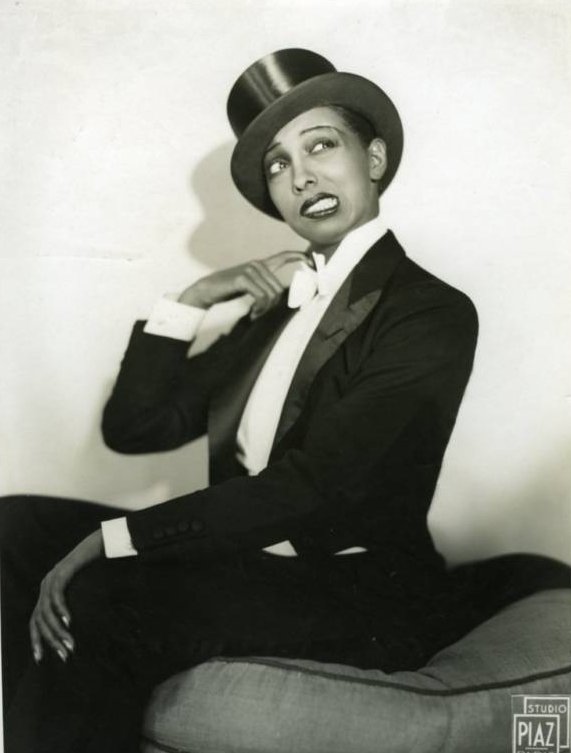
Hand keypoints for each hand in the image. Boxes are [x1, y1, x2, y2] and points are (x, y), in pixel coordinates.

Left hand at [30, 529, 103, 662]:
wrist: (99, 543)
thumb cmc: (94, 568)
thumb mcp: (82, 590)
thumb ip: (74, 604)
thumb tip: (77, 626)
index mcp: (47, 593)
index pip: (35, 621)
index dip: (36, 640)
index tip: (41, 658)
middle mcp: (45, 587)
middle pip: (39, 620)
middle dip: (51, 640)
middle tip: (64, 654)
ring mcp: (51, 579)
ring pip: (47, 611)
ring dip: (57, 630)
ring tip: (70, 643)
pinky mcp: (61, 572)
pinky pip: (57, 595)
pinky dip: (61, 610)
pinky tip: (69, 622)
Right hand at [178, 249, 309, 317]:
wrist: (207, 290)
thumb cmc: (228, 290)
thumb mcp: (250, 287)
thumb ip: (264, 286)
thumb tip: (279, 295)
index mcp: (260, 265)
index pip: (283, 255)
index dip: (299, 257)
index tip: (312, 261)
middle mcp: (257, 264)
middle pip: (278, 289)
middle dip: (271, 306)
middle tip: (259, 313)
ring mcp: (250, 269)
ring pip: (271, 295)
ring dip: (264, 309)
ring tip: (254, 313)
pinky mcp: (243, 278)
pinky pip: (261, 297)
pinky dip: (259, 309)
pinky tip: (252, 313)